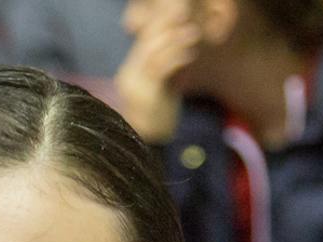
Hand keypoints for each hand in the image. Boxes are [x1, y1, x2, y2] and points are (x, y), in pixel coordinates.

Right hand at [113, 6, 200, 143]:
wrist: (150, 145)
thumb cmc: (159, 117)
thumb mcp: (161, 88)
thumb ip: (164, 68)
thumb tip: (178, 46)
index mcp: (130, 73)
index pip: (144, 42)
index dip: (160, 25)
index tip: (177, 14)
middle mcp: (129, 76)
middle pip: (147, 42)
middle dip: (167, 26)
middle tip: (185, 14)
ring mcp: (136, 86)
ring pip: (153, 53)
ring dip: (175, 40)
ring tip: (193, 33)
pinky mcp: (147, 95)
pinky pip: (160, 68)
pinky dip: (176, 57)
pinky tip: (190, 53)